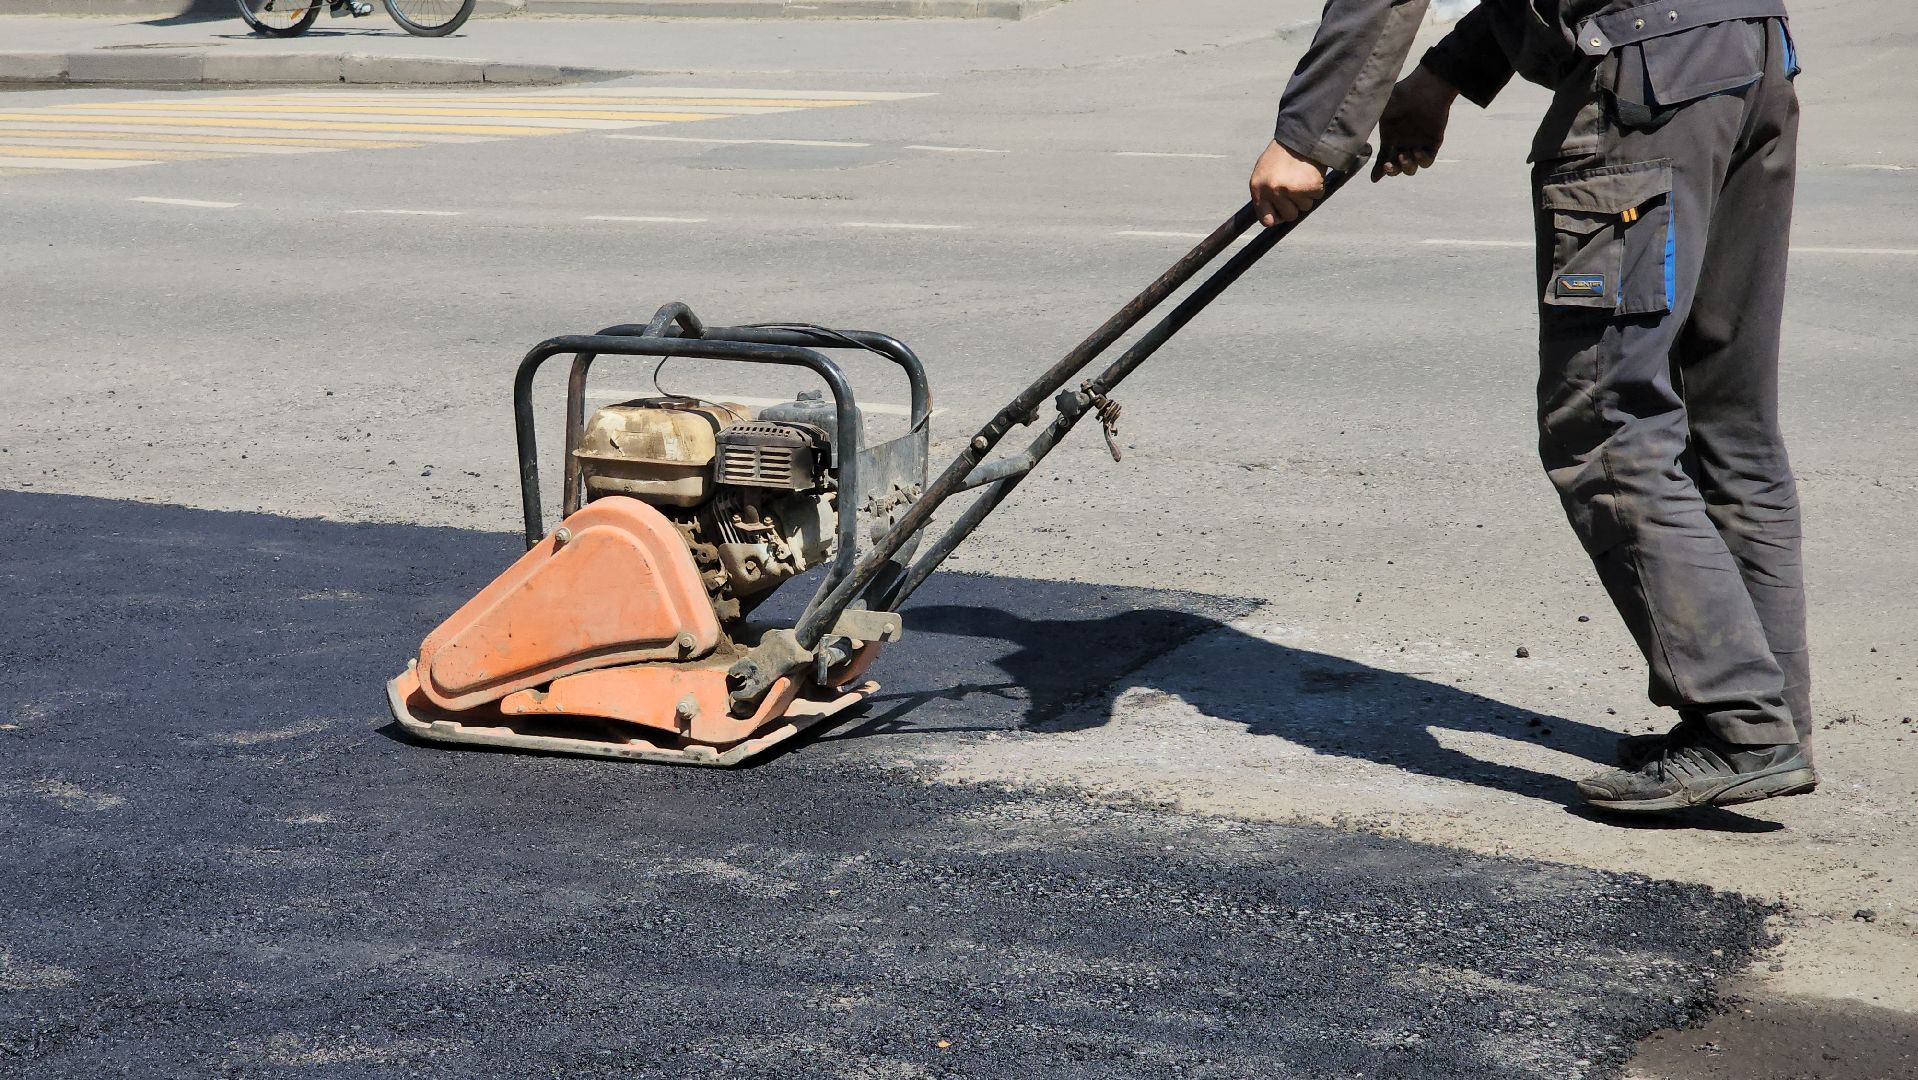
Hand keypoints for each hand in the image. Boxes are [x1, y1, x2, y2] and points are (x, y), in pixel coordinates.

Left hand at [1249, 139, 1326, 226]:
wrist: (1301, 135)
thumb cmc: (1282, 154)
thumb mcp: (1265, 172)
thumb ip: (1266, 193)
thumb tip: (1272, 216)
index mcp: (1258, 188)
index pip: (1266, 220)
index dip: (1277, 218)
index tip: (1282, 213)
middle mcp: (1273, 191)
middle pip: (1289, 215)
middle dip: (1295, 206)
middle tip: (1296, 188)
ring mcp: (1291, 190)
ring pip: (1305, 206)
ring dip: (1306, 195)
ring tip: (1302, 175)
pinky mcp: (1310, 186)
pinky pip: (1317, 196)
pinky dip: (1317, 186)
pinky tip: (1311, 172)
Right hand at [1371, 65, 1458, 181]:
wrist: (1424, 89)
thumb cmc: (1401, 96)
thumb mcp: (1379, 109)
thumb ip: (1366, 122)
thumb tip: (1350, 134)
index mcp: (1390, 136)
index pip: (1383, 158)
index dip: (1379, 170)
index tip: (1375, 179)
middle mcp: (1403, 142)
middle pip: (1397, 167)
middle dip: (1392, 171)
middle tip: (1390, 165)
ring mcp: (1418, 143)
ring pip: (1411, 167)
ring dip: (1406, 167)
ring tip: (1404, 156)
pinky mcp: (1433, 142)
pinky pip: (1427, 160)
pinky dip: (1421, 161)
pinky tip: (1417, 152)